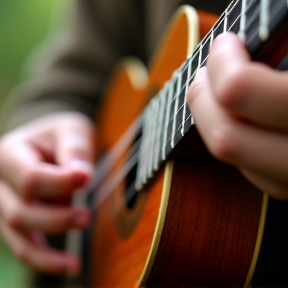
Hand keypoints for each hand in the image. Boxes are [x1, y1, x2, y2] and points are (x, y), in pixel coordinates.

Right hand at [0, 112, 94, 273]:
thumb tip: (81, 176)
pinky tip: (71, 266)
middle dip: (56, 218)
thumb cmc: (62, 136)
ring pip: (19, 234)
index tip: (87, 178)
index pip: (31, 177)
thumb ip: (75, 149)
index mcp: (9, 153)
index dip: (60, 182)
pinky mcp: (17, 221)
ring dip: (50, 247)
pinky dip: (45, 260)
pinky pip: (25, 247)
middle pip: (20, 211)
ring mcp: (4, 204)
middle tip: (86, 218)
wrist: (50, 144)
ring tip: (77, 252)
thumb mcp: (72, 130)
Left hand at [187, 32, 287, 198]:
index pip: (238, 92)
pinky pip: (247, 169)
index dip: (222, 63)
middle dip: (202, 99)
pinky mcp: (286, 187)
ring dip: (212, 119)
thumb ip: (276, 47)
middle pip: (226, 138)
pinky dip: (232, 140)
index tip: (224, 45)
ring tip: (216, 91)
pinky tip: (238, 119)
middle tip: (204, 74)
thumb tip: (226, 44)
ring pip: (232, 156)